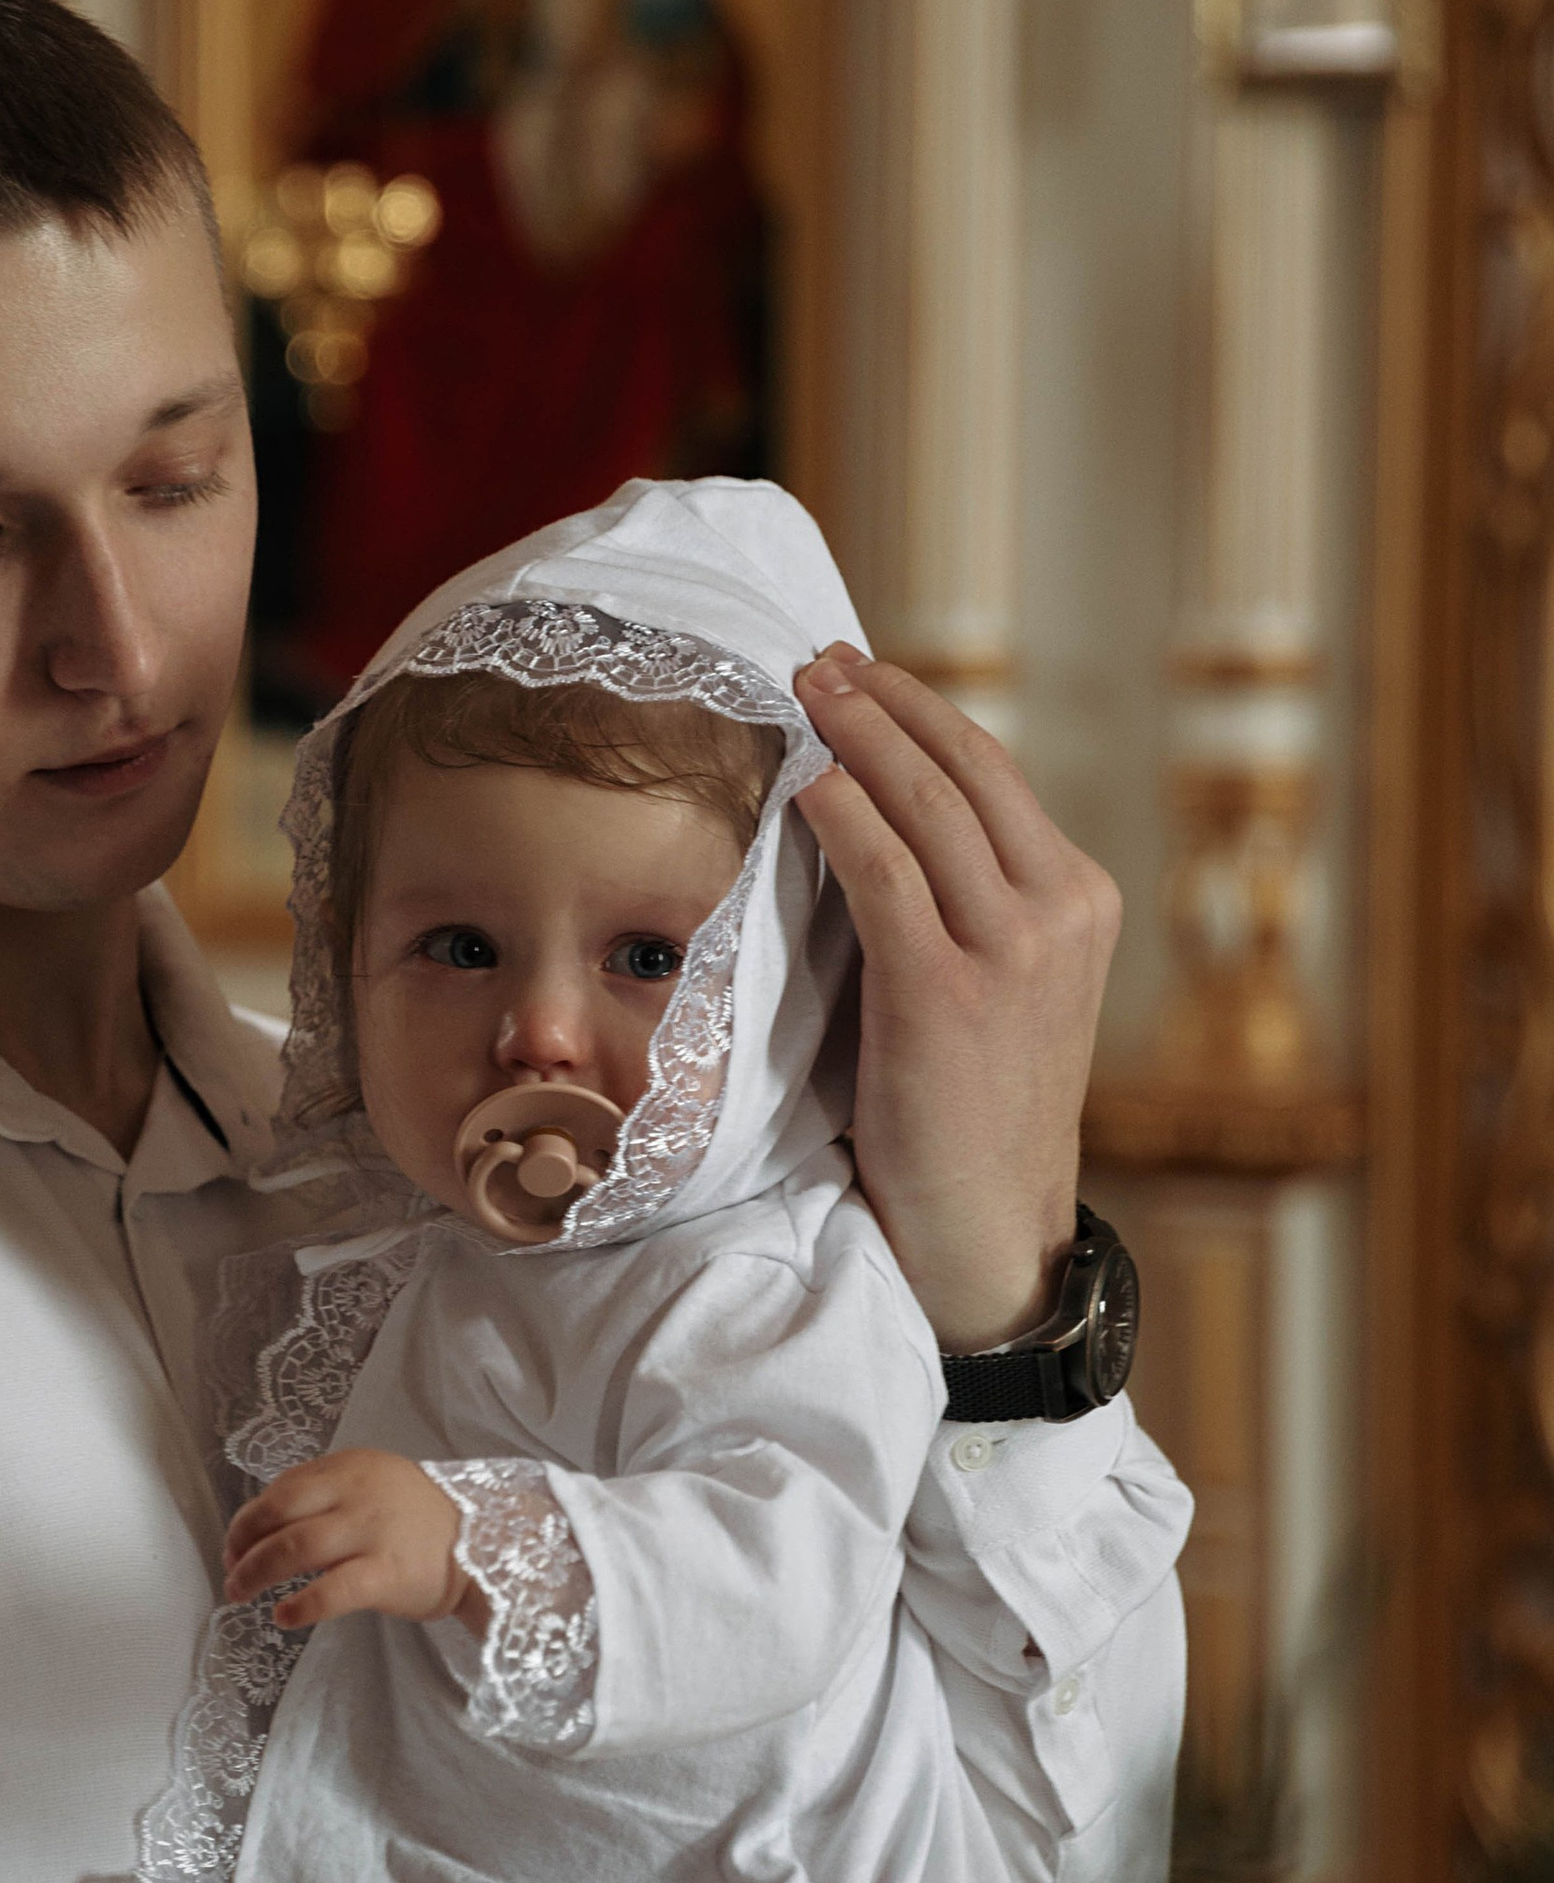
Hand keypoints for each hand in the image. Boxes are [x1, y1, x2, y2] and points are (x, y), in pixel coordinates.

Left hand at [223, 1450, 465, 1631]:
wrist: (487, 1547)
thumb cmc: (419, 1521)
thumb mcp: (373, 1485)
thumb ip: (325, 1493)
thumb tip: (264, 1525)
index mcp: (350, 1467)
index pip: (282, 1488)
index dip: (247, 1519)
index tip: (234, 1544)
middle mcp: (358, 1492)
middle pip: (279, 1514)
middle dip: (243, 1544)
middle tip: (231, 1571)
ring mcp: (373, 1532)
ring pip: (296, 1548)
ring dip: (257, 1572)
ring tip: (241, 1593)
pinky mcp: (387, 1573)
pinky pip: (332, 1590)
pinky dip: (300, 1604)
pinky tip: (283, 1616)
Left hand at [793, 647, 1119, 1352]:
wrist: (984, 1225)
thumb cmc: (964, 1106)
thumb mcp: (992, 983)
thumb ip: (958, 903)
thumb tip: (870, 811)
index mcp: (1081, 901)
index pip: (995, 775)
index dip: (922, 712)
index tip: (861, 670)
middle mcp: (1061, 912)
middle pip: (967, 768)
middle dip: (887, 701)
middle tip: (819, 658)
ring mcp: (1013, 951)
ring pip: (929, 804)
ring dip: (858, 734)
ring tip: (802, 691)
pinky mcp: (947, 992)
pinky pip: (886, 872)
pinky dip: (842, 814)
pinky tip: (805, 782)